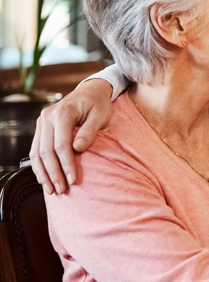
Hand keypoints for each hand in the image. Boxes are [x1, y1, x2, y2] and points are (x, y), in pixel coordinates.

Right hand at [29, 79, 113, 194]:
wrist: (90, 92)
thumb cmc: (98, 104)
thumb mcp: (100, 115)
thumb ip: (89, 131)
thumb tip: (78, 149)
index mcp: (63, 112)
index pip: (61, 144)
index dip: (67, 164)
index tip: (74, 179)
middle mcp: (48, 117)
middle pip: (46, 151)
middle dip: (54, 173)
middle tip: (62, 189)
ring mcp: (42, 122)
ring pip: (37, 153)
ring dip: (43, 173)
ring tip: (52, 189)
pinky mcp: (41, 128)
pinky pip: (36, 150)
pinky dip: (39, 166)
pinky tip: (45, 178)